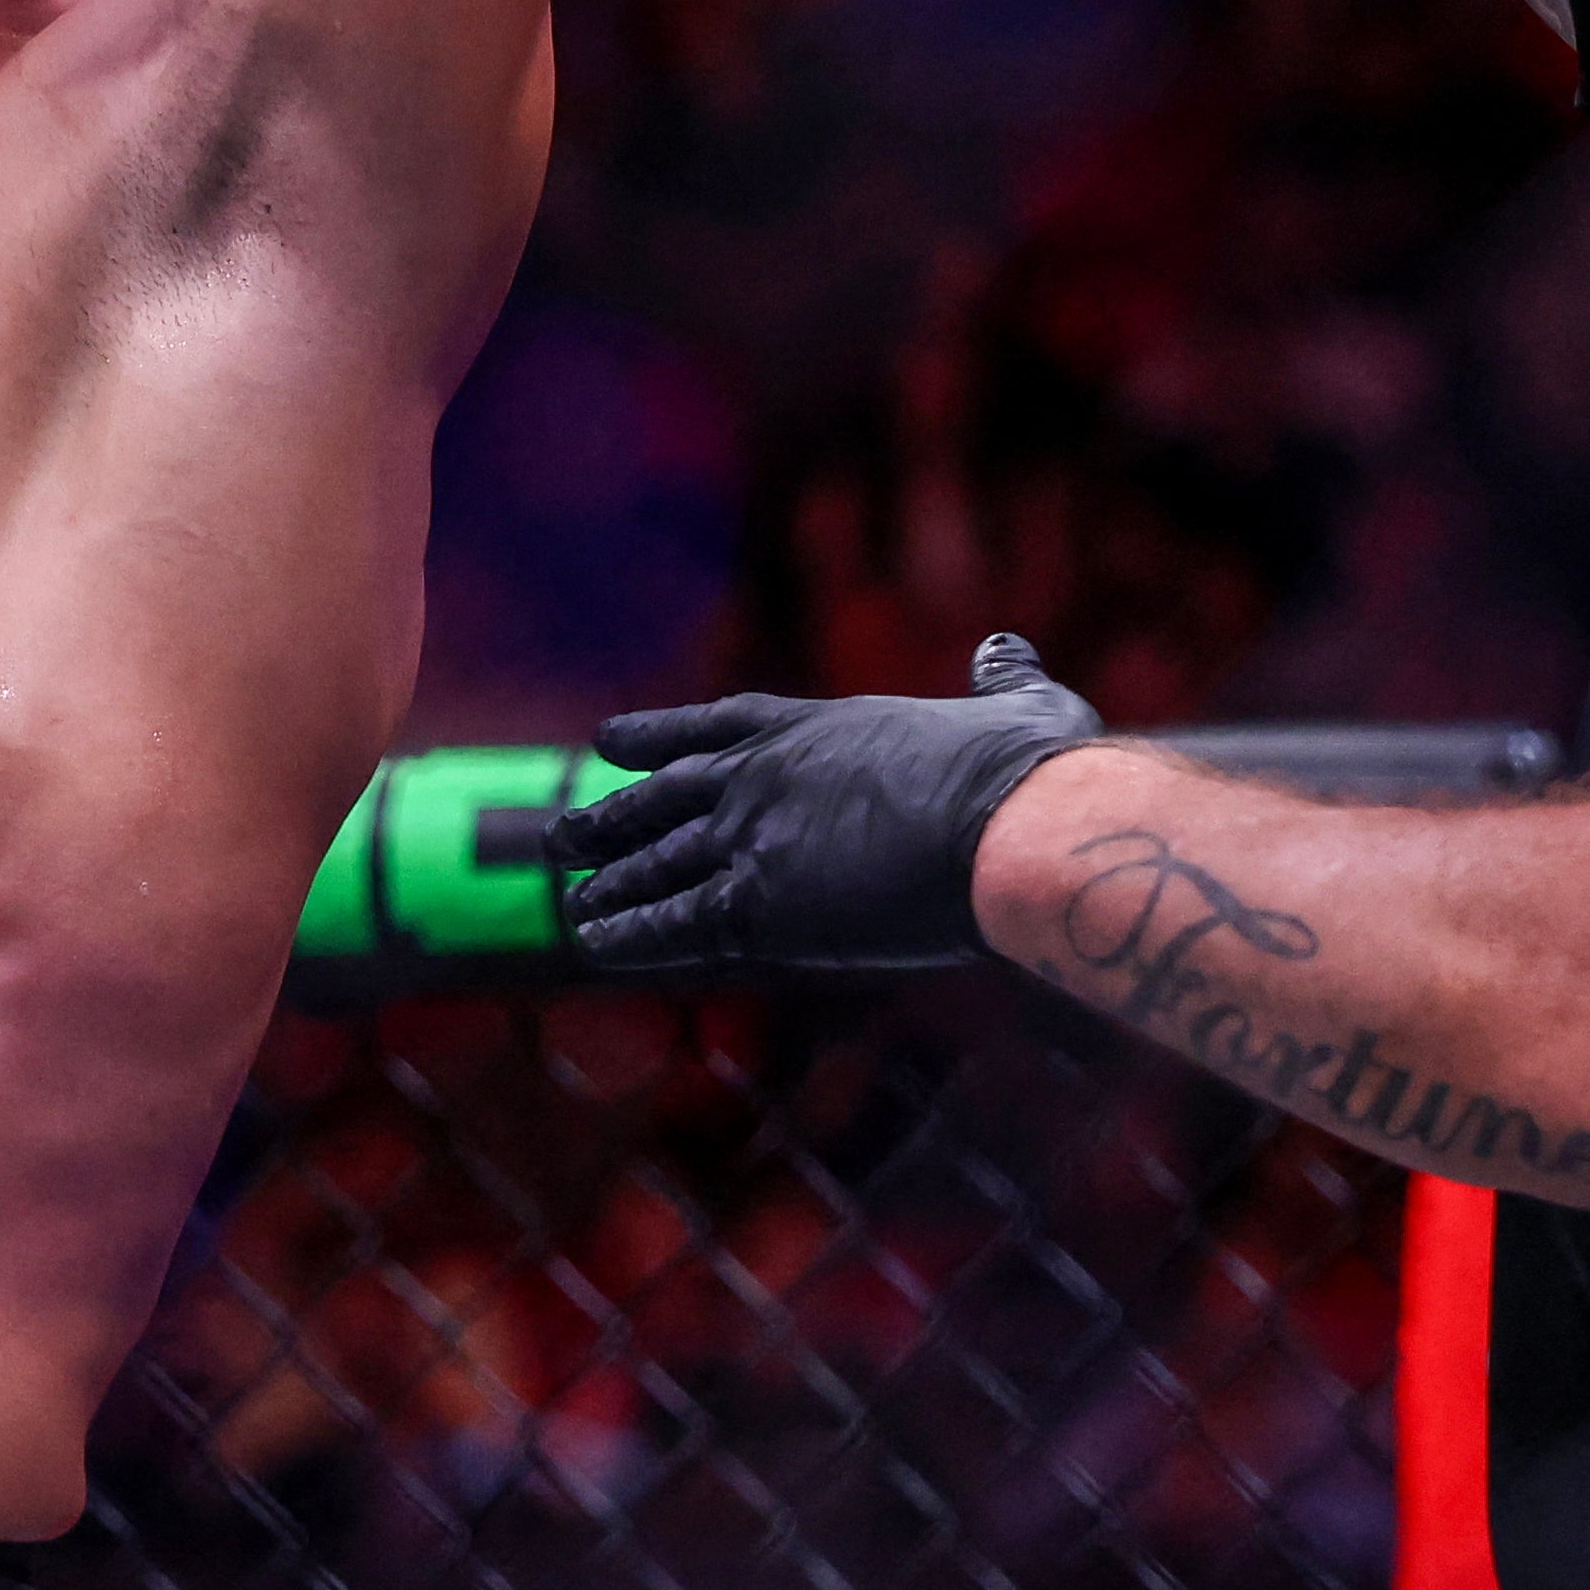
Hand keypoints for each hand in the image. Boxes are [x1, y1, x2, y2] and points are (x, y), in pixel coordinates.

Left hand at [557, 634, 1102, 974]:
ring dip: (609, 880)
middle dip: (611, 817)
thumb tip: (1006, 648)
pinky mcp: (758, 906)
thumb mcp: (1016, 703)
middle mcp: (765, 777)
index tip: (607, 742)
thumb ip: (1001, 676)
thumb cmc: (1025, 770)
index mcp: (818, 726)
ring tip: (571, 896)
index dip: (658, 735)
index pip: (716, 727)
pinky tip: (594, 942)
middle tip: (564, 833)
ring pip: (657, 862)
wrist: (1006, 822)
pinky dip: (629, 932)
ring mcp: (753, 838)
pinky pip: (672, 922)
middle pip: (665, 796)